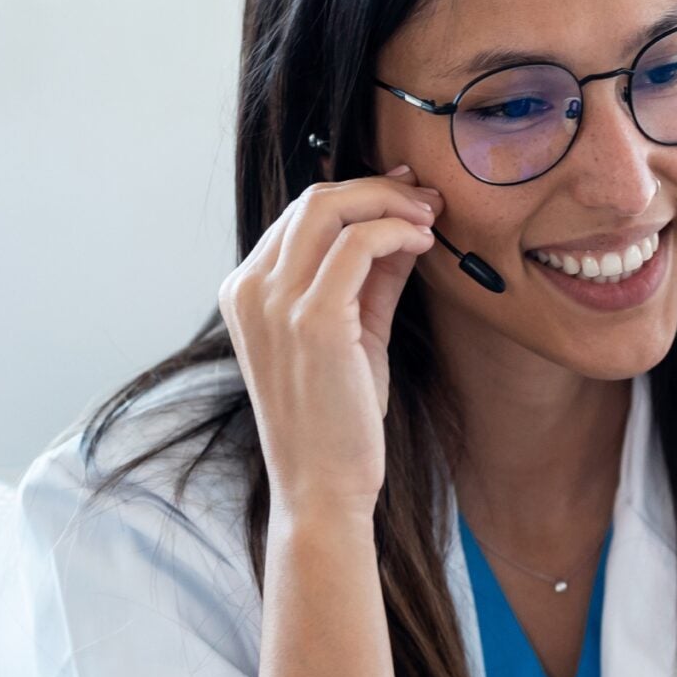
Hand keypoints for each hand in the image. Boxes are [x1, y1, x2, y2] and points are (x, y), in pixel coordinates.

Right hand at [218, 165, 441, 520]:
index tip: (408, 194)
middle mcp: (248, 289)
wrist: (321, 488)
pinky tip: (424, 244)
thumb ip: (371, 278)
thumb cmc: (337, 420)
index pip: (300, 215)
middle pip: (313, 200)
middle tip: (429, 199)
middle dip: (378, 189)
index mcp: (244, 291)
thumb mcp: (353, 334)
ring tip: (431, 218)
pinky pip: (357, 244)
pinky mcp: (311, 319)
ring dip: (391, 202)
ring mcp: (273, 302)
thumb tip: (405, 225)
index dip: (360, 194)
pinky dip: (397, 231)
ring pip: (330, 208)